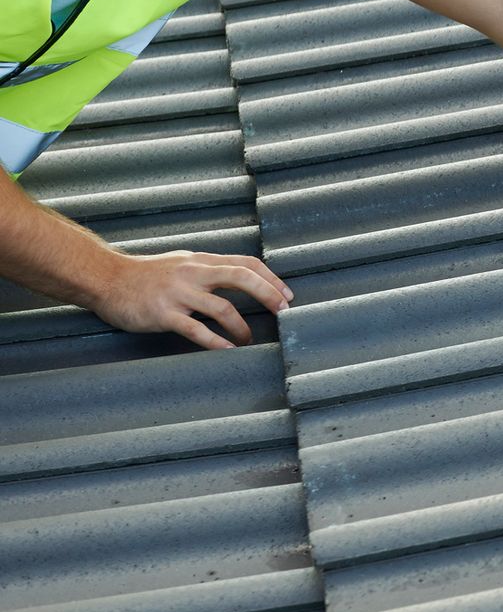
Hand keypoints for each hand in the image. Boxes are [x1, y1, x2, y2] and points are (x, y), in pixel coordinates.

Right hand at [82, 251, 294, 349]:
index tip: (287, 295)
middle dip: (268, 294)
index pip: (245, 263)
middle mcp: (194, 273)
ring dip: (242, 327)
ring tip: (249, 340)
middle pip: (241, 277)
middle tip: (284, 312)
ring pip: (222, 308)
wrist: (105, 279)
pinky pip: (196, 330)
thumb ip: (208, 269)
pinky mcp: (163, 314)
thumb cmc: (145, 274)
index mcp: (201, 261)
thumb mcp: (181, 263)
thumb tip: (240, 278)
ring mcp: (178, 294)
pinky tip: (228, 350)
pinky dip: (216, 342)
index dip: (271, 278)